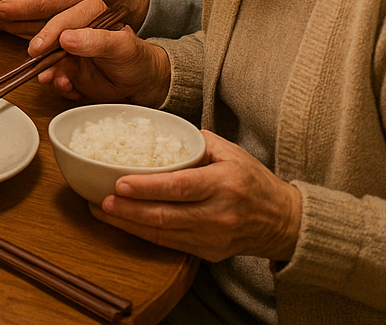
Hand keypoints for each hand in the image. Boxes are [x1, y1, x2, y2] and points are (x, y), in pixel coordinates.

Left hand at [0, 0, 149, 37]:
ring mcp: (80, 30)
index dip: (22, 7)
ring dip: (21, 32)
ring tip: (0, 23)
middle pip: (45, 24)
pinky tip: (16, 30)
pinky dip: (32, 36)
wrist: (124, 0)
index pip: (48, 3)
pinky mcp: (76, 39)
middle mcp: (82, 16)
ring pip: (46, 36)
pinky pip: (51, 42)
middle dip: (16, 23)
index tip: (0, 7)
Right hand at [33, 0, 171, 105]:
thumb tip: (65, 38)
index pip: (64, 20)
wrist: (143, 82)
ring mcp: (70, 51)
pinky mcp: (68, 70)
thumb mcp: (122, 46)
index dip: (49, 33)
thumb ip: (96, 40)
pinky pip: (56, 77)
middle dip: (42, 53)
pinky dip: (59, 84)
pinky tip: (68, 88)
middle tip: (37, 63)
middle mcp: (76, 31)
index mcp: (90, 14)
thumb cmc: (137, 58)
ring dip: (50, 71)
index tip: (38, 47)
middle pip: (50, 39)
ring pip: (50, 60)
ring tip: (54, 81)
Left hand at [92, 131, 302, 261]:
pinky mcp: (210, 253)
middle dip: (130, 210)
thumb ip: (194, 142)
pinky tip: (125, 223)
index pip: (180, 187)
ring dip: (130, 224)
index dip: (148, 188)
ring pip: (164, 234)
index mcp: (224, 184)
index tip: (120, 184)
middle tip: (102, 201)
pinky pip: (171, 244)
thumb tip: (157, 131)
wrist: (283, 221)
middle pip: (167, 215)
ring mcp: (215, 237)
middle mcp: (220, 213)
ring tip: (103, 211)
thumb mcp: (230, 152)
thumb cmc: (253, 181)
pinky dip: (145, 234)